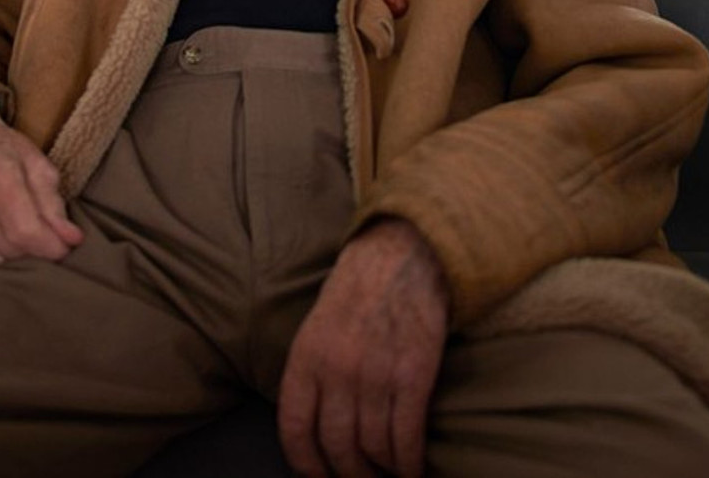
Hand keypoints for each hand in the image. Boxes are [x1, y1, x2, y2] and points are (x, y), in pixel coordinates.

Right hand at [0, 104, 83, 265]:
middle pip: (10, 250)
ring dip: (12, 256)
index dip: (50, 247)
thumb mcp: (39, 167)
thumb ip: (54, 206)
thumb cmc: (7, 154)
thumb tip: (71, 240)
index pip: (24, 232)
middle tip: (41, 236)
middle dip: (34, 250)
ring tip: (15, 233)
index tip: (64, 248)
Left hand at [278, 220, 450, 477]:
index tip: (320, 477)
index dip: (306, 465)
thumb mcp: (318, 325)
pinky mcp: (413, 375)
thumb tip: (315, 427)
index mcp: (307, 358)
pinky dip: (409, 463)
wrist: (406, 253)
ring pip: (372, 448)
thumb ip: (313, 373)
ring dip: (381, 471)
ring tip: (387, 473)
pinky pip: (406, 437)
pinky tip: (412, 470)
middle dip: (349, 474)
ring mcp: (376, 374)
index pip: (295, 430)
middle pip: (337, 447)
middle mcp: (337, 371)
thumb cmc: (361, 289)